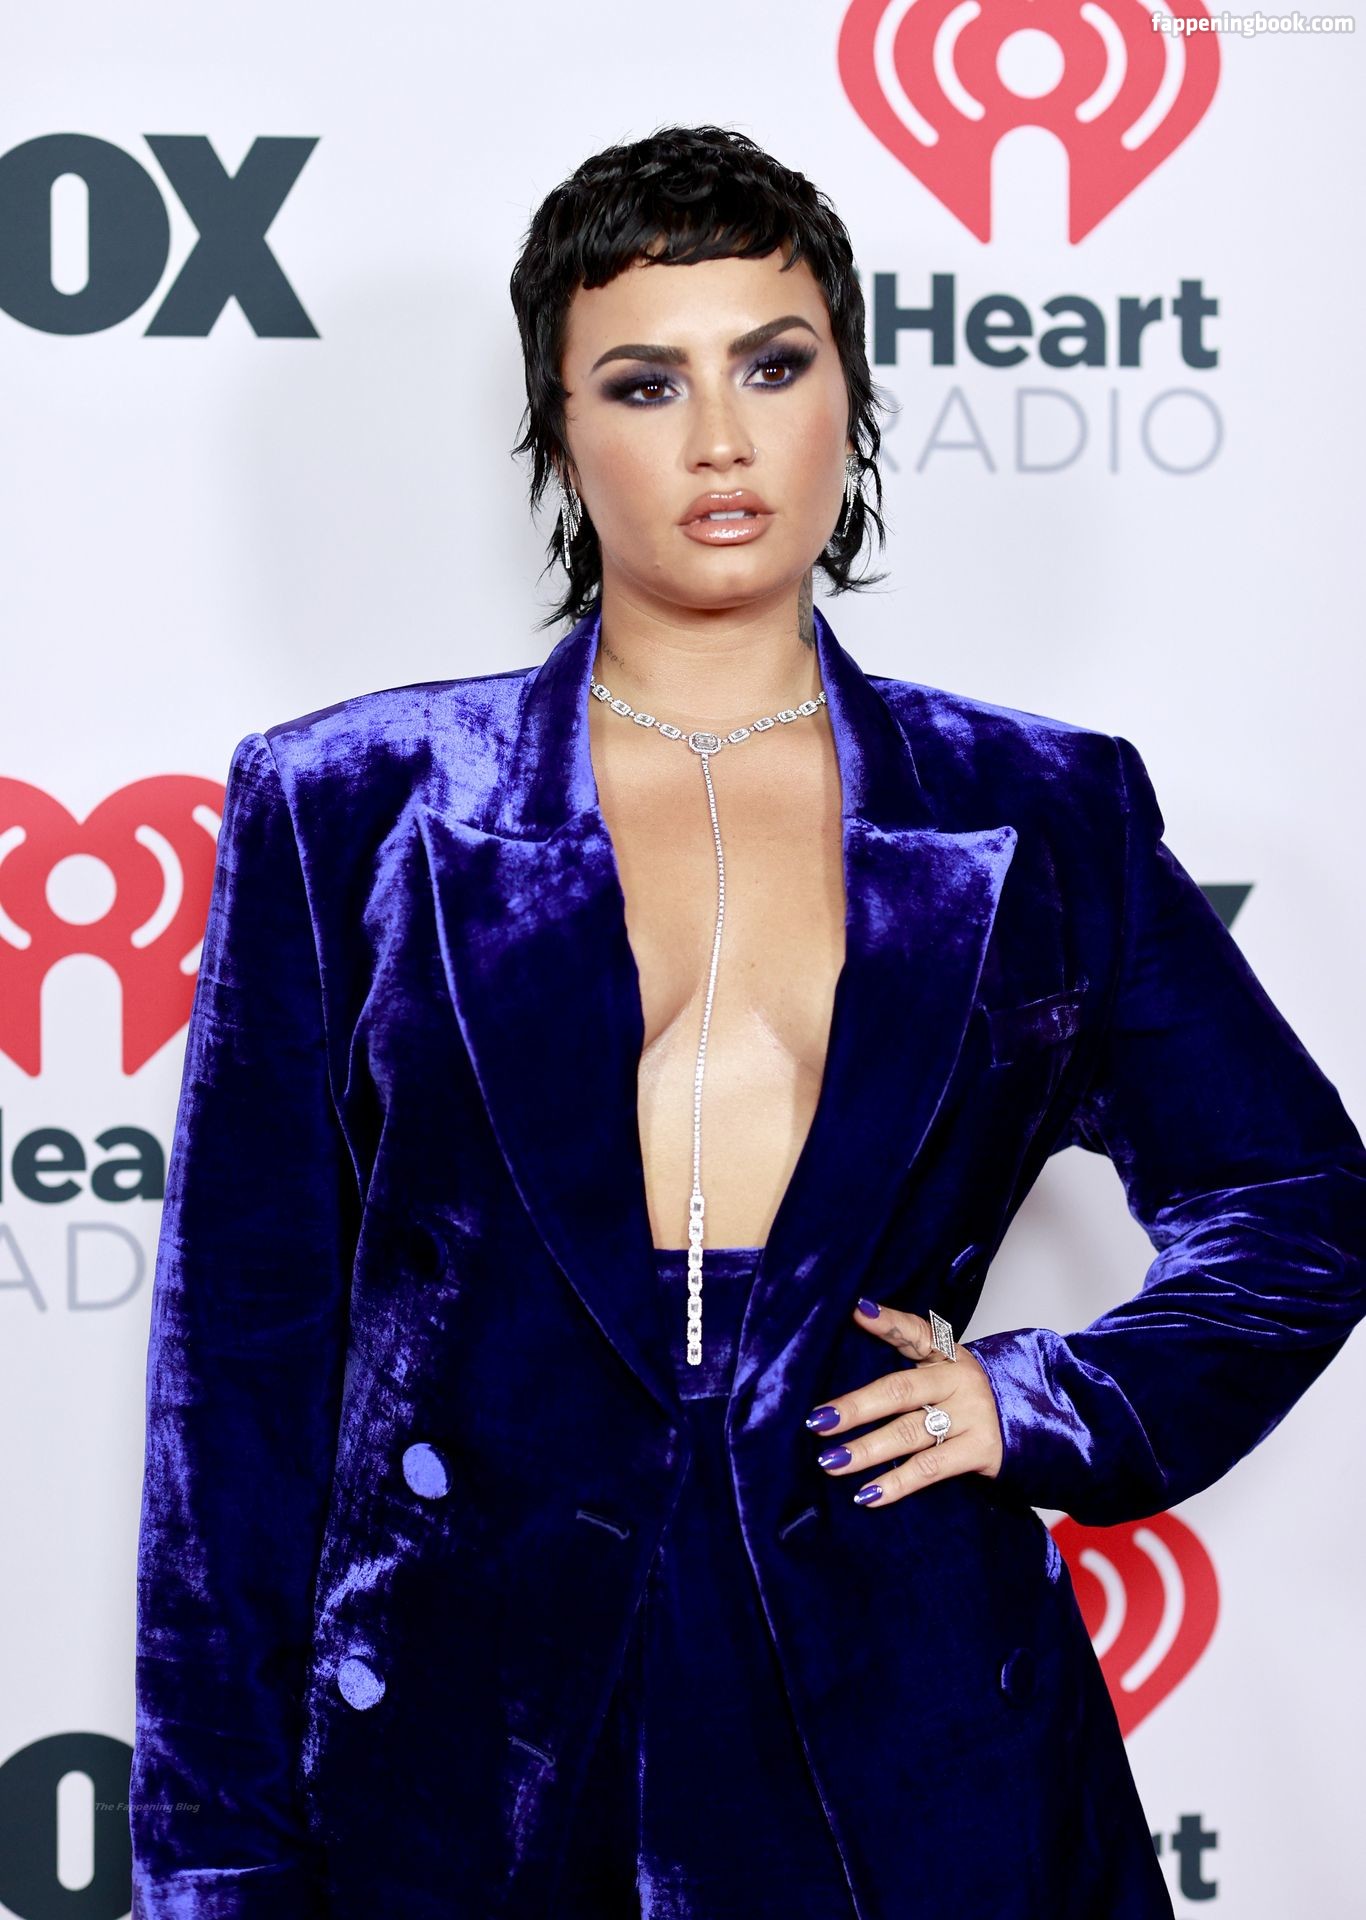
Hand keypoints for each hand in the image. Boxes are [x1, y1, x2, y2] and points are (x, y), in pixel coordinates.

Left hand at [803, 1301, 1004, 1505]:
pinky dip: (896, 1483)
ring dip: (866, 1450)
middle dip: (855, 1407)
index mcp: (948, 1355)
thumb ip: (911, 1369)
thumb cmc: (975, 1400)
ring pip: (909, 1432)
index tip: (855, 1311)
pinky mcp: (981, 1450)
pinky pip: (930, 1468)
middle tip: (817, 1422)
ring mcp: (972, 1414)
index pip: (915, 1332)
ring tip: (830, 1462)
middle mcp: (960, 1380)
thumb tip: (848, 1377)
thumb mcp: (949, 1374)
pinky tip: (866, 1495)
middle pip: (900, 1390)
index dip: (887, 1322)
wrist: (1039, 1426)